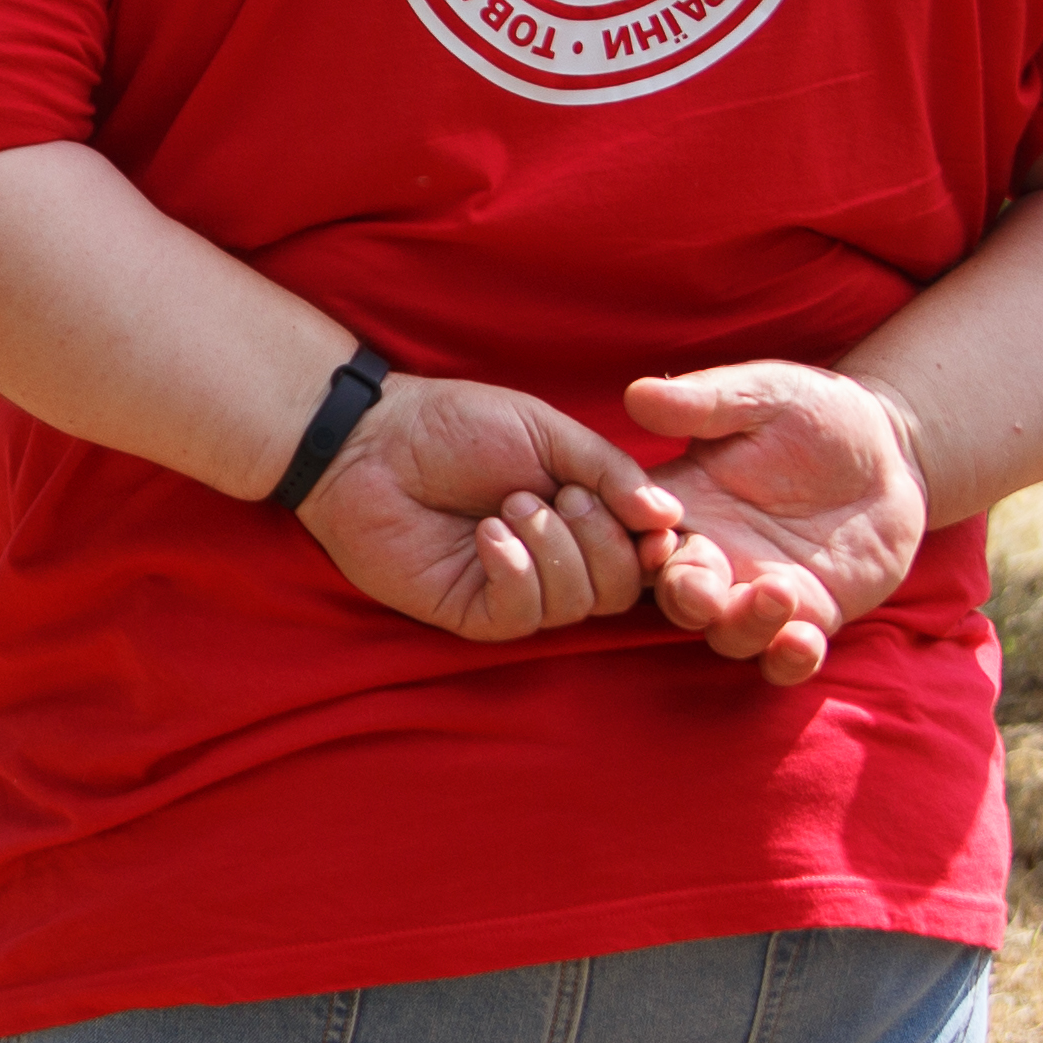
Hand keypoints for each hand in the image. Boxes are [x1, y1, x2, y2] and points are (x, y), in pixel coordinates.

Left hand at [296, 375, 678, 643]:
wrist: (374, 440)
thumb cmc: (455, 426)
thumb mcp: (548, 431)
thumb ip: (610, 471)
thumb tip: (669, 517)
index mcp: (581, 518)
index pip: (642, 555)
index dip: (654, 546)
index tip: (651, 521)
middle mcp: (556, 561)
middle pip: (619, 588)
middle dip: (601, 539)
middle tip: (561, 495)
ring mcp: (514, 591)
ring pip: (575, 604)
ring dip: (553, 548)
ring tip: (510, 504)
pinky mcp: (473, 613)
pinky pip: (523, 615)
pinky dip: (516, 571)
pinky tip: (487, 534)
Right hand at [624, 362, 929, 688]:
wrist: (891, 450)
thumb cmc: (816, 411)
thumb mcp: (763, 394)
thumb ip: (704, 401)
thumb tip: (638, 394)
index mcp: (688, 504)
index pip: (640, 536)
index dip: (635, 547)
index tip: (656, 539)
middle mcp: (717, 555)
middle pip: (677, 598)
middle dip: (686, 601)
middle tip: (705, 591)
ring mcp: (761, 591)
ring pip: (728, 635)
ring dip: (744, 627)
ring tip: (780, 592)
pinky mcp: (812, 615)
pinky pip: (785, 658)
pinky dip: (788, 661)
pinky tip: (806, 641)